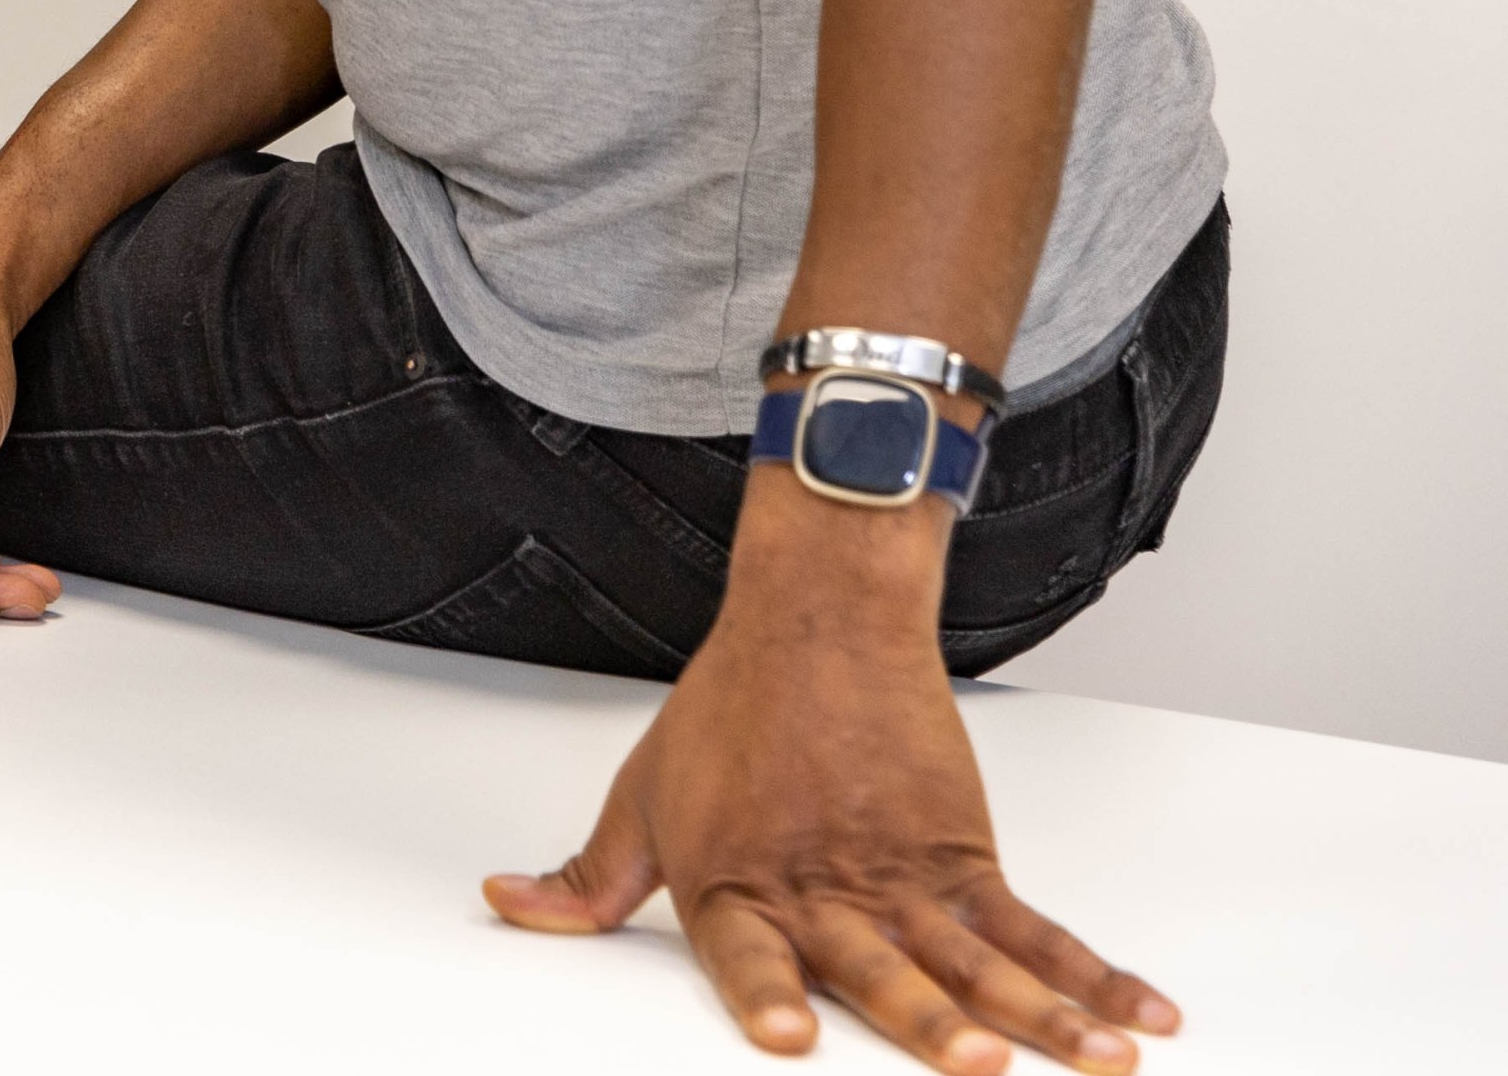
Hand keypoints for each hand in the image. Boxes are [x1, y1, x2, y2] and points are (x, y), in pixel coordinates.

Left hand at [488, 489, 1176, 1067]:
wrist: (819, 618)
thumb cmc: (727, 712)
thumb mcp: (642, 795)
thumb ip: (589, 878)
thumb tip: (508, 905)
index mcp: (734, 882)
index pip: (744, 956)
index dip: (766, 999)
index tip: (788, 1039)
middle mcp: (823, 888)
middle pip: (882, 970)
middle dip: (930, 1023)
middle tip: (977, 1064)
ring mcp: (904, 877)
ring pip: (982, 960)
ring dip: (1043, 1015)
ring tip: (1100, 1063)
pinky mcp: (963, 854)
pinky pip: (1037, 927)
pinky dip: (1096, 977)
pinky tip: (1141, 1020)